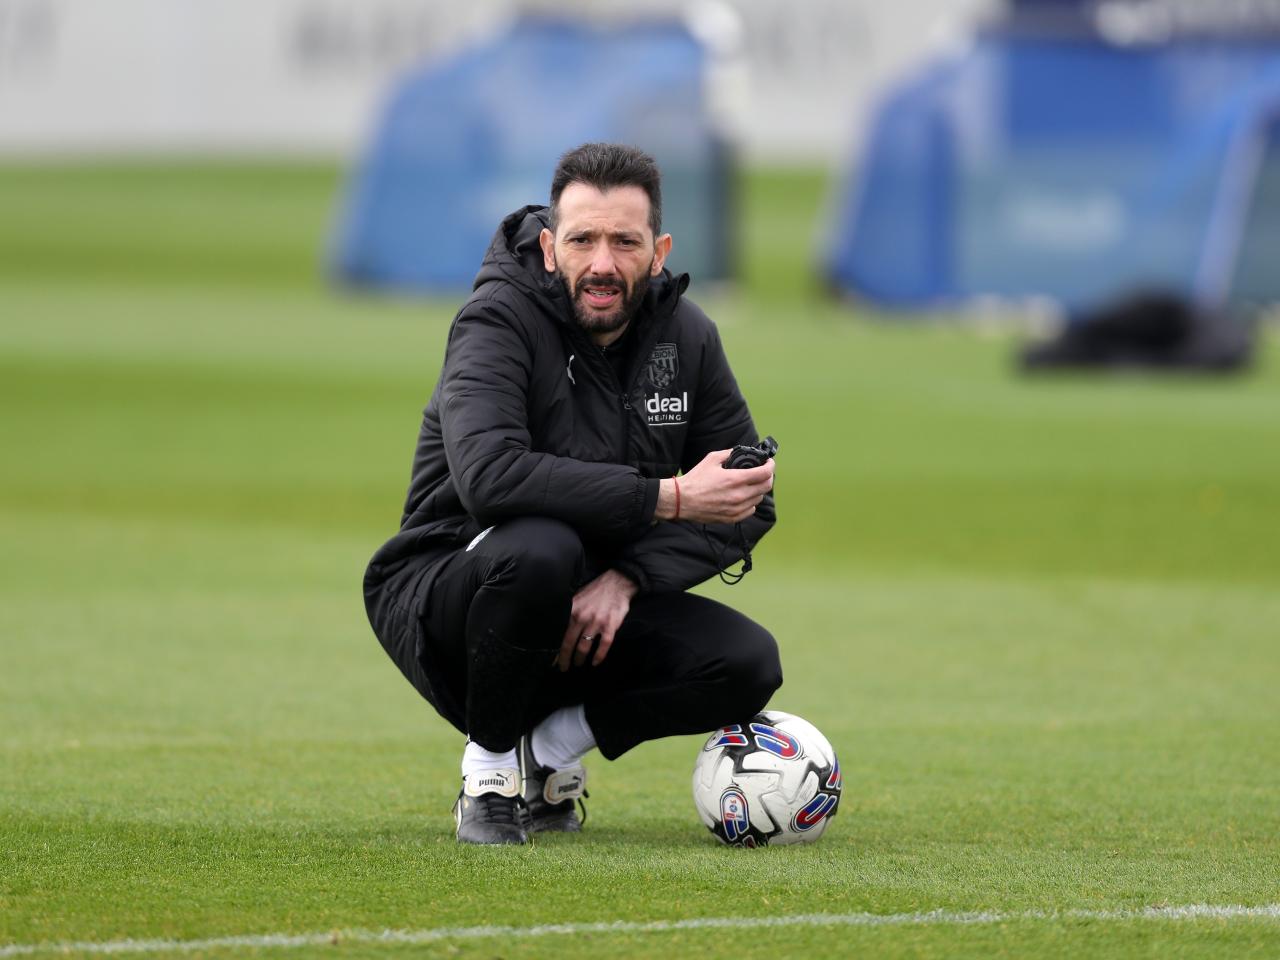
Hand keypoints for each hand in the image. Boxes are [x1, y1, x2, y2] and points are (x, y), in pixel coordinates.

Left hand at [556, 569, 637, 670]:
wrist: (617, 583)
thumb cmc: (596, 590)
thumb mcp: (577, 597)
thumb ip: (569, 611)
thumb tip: (560, 626)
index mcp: (573, 611)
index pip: (561, 635)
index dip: (557, 651)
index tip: (553, 661)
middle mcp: (583, 618)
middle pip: (570, 644)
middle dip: (566, 659)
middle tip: (565, 667)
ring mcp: (597, 623)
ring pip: (584, 647)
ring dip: (580, 658)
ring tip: (579, 663)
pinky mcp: (610, 626)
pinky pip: (604, 645)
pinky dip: (599, 656)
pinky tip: (595, 662)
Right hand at [657, 449, 773, 523]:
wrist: (682, 500)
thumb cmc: (695, 480)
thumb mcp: (711, 459)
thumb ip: (729, 453)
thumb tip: (741, 452)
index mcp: (735, 479)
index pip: (764, 473)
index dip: (770, 466)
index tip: (769, 462)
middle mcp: (739, 495)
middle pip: (766, 486)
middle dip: (768, 476)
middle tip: (763, 472)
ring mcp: (737, 508)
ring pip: (759, 498)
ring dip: (758, 489)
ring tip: (750, 484)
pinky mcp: (732, 518)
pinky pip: (751, 510)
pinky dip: (751, 502)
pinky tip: (743, 497)